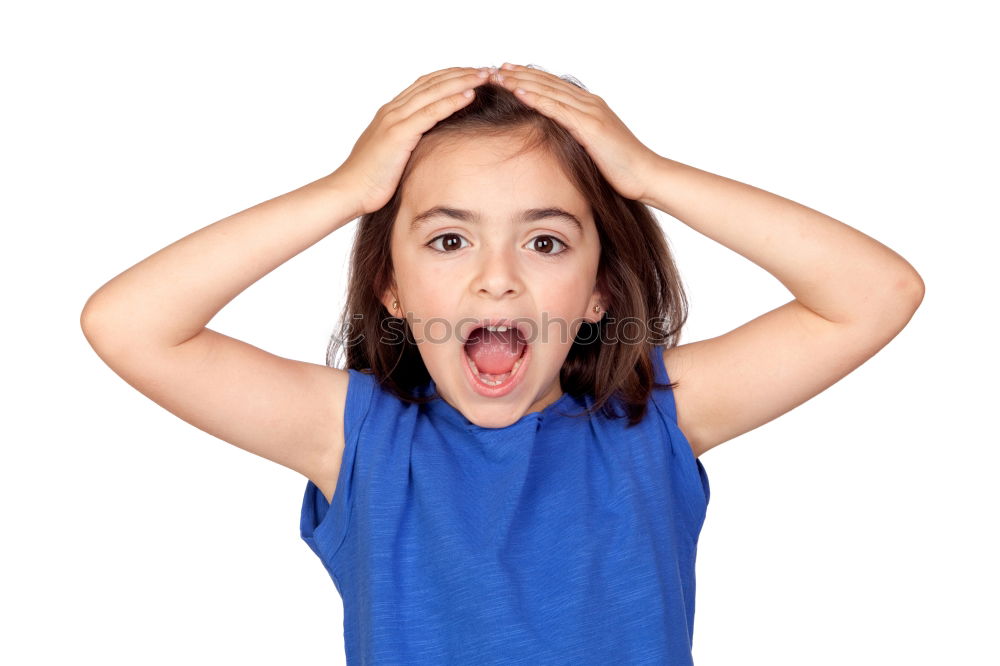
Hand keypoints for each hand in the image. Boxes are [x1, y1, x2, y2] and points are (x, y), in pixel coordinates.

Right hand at [333, 66, 490, 216]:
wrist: (348, 191)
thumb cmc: (370, 179)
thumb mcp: (392, 154)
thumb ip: (407, 143)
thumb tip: (424, 147)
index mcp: (391, 113)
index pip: (425, 85)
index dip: (450, 76)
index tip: (472, 74)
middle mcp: (393, 110)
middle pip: (432, 82)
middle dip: (461, 73)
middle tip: (487, 69)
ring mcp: (395, 120)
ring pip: (434, 92)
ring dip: (462, 81)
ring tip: (485, 75)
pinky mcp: (399, 134)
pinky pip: (430, 113)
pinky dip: (451, 101)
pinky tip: (470, 95)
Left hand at [490, 63, 661, 203]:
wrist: (645, 174)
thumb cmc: (622, 166)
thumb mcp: (596, 147)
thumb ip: (579, 136)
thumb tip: (560, 140)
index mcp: (591, 106)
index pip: (556, 86)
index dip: (532, 76)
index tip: (510, 71)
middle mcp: (590, 103)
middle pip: (550, 83)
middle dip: (522, 74)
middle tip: (498, 67)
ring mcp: (590, 112)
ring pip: (550, 91)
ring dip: (523, 82)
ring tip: (500, 76)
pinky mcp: (590, 126)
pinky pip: (558, 109)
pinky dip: (537, 99)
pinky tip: (519, 93)